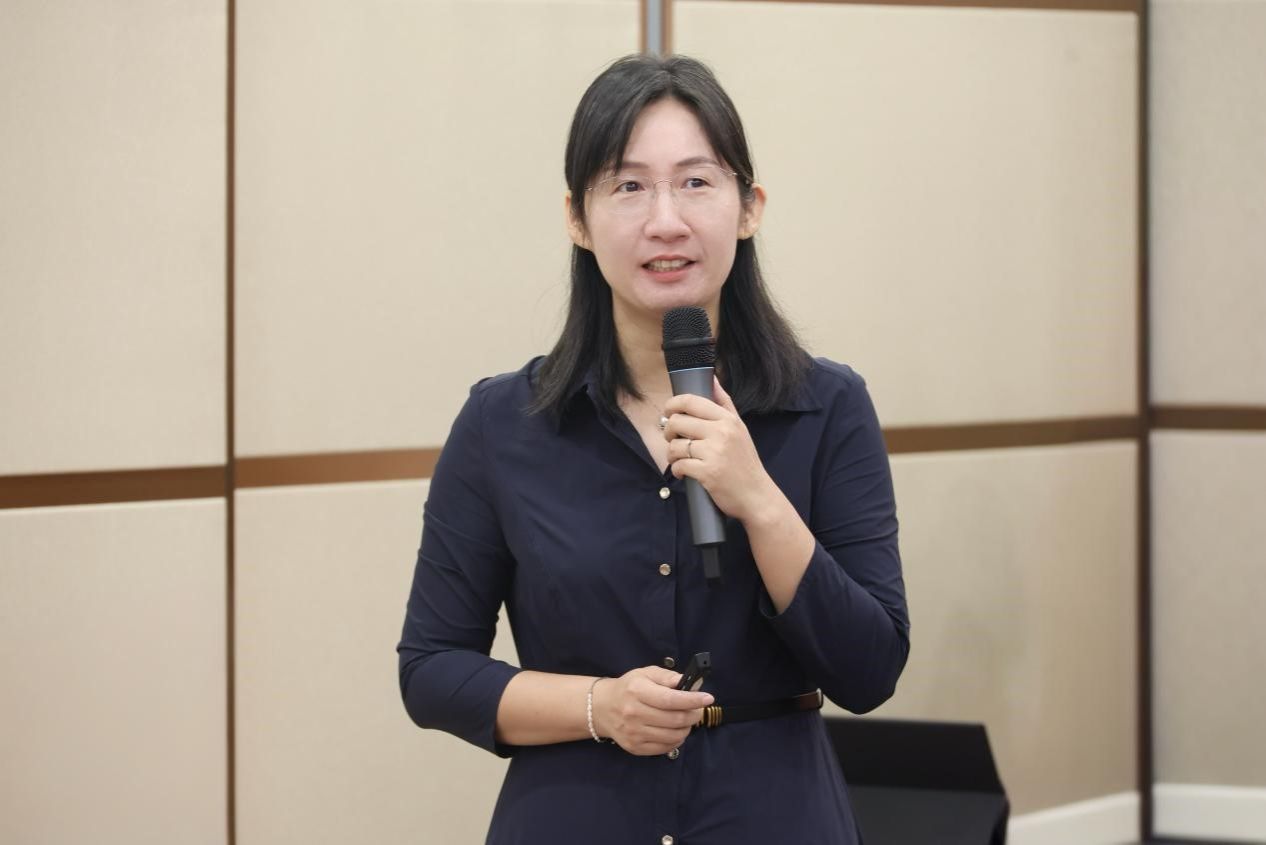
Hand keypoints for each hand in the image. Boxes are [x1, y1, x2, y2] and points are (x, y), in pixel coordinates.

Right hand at [591, 666, 713, 755]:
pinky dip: (677, 739)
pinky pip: (665, 747)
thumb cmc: (628, 688)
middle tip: (698, 709)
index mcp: (637, 691)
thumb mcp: (645, 674)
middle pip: (675, 719)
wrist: (603, 708)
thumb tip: (688, 682)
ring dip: (687, 728)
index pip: (670, 699)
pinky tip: (675, 729)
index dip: (692, 700)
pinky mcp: (635, 747)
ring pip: (673, 736)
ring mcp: (634, 733)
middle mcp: (634, 713)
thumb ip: (667, 677)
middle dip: (694, 714)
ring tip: (686, 719)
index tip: (708, 698)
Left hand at [662, 377, 780, 524]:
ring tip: (680, 459)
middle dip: (669, 431)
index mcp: (727, 419)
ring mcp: (714, 452)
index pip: (691, 401)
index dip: (673, 404)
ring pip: (675, 445)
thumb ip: (724, 403)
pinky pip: (678, 465)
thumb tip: (712, 378)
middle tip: (673, 439)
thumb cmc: (745, 462)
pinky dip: (677, 471)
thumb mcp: (739, 428)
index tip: (669, 412)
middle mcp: (721, 432)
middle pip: (678, 421)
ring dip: (672, 454)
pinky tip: (684, 473)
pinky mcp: (707, 473)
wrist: (757, 495)